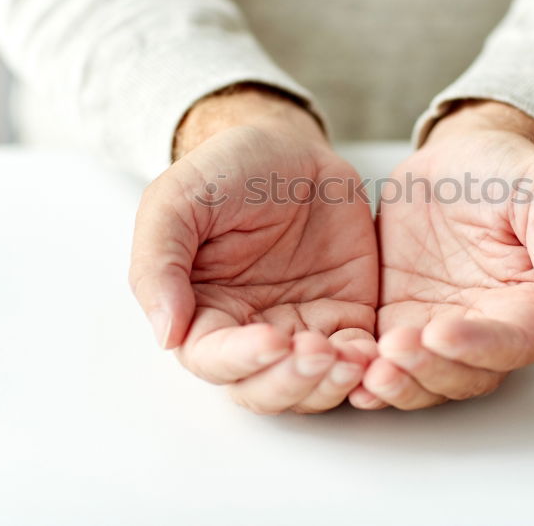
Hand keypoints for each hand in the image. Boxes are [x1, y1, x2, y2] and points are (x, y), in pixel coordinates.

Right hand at [130, 86, 378, 413]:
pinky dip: (365, 365)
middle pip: (264, 387)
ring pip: (310, 386)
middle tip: (319, 354)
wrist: (290, 147)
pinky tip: (374, 352)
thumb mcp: (177, 201)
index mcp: (202, 312)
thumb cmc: (227, 170)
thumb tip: (166, 334)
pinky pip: (356, 357)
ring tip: (352, 357)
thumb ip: (159, 263)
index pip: (214, 359)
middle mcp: (249, 331)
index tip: (271, 340)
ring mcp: (301, 327)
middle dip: (291, 383)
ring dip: (330, 383)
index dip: (242, 359)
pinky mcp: (346, 317)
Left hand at [362, 100, 533, 409]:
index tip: (441, 332)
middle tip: (392, 354)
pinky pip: (384, 357)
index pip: (511, 344)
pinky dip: (366, 369)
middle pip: (464, 374)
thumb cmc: (507, 169)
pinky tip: (344, 368)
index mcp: (532, 306)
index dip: (477, 346)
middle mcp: (486, 328)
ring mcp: (439, 328)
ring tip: (367, 368)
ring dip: (397, 382)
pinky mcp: (398, 319)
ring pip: (423, 378)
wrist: (454, 156)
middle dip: (428, 371)